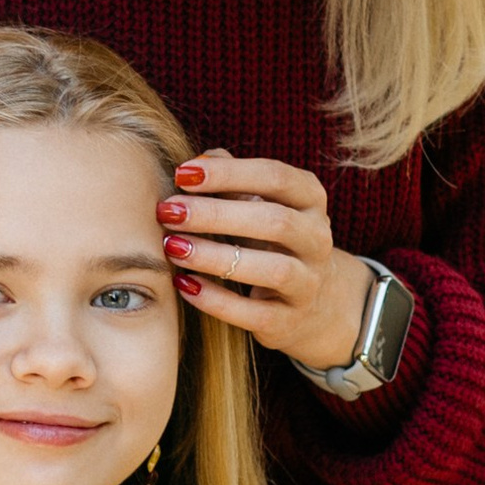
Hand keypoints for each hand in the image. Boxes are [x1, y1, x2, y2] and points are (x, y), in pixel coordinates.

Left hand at [162, 151, 375, 374]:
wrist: (311, 301)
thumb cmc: (271, 238)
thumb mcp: (259, 203)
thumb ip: (232, 179)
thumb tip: (196, 163)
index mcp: (310, 199)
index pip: (276, 177)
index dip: (228, 173)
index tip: (181, 174)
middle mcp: (317, 239)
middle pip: (275, 222)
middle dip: (216, 215)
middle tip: (168, 212)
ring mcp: (308, 283)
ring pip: (272, 269)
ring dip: (216, 257)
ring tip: (172, 247)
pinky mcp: (289, 321)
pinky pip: (254, 313)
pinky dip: (216, 300)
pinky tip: (183, 284)